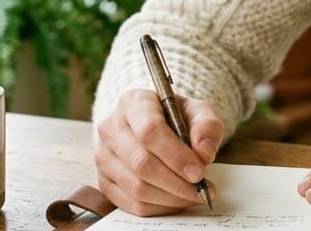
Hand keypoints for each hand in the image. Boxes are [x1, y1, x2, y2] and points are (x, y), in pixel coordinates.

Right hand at [94, 88, 223, 215]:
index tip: (198, 171)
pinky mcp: (104, 180)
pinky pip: (129, 203)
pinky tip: (176, 201)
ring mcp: (103, 156)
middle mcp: (112, 127)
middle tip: (200, 188)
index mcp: (134, 102)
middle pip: (141, 162)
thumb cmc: (178, 116)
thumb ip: (206, 126)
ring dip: (169, 197)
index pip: (149, 130)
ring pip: (135, 186)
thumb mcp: (198, 111)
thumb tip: (203, 152)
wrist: (159, 125)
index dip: (175, 155)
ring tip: (193, 195)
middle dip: (175, 181)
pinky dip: (157, 207)